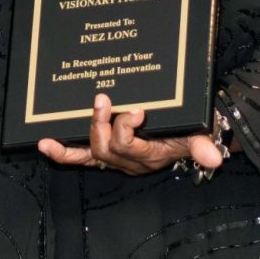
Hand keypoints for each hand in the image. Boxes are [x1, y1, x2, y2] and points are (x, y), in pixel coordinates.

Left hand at [36, 94, 226, 174]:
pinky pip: (81, 157)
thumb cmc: (192, 129)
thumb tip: (216, 155)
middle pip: (106, 149)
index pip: (129, 146)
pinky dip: (63, 153)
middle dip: (99, 125)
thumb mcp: (200, 133)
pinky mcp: (105, 152)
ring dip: (70, 146)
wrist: (192, 134)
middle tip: (102, 98)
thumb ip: (202, 144)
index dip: (126, 128)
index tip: (136, 109)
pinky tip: (44, 143)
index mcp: (150, 155)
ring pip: (89, 155)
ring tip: (50, 137)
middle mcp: (130, 160)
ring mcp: (116, 157)